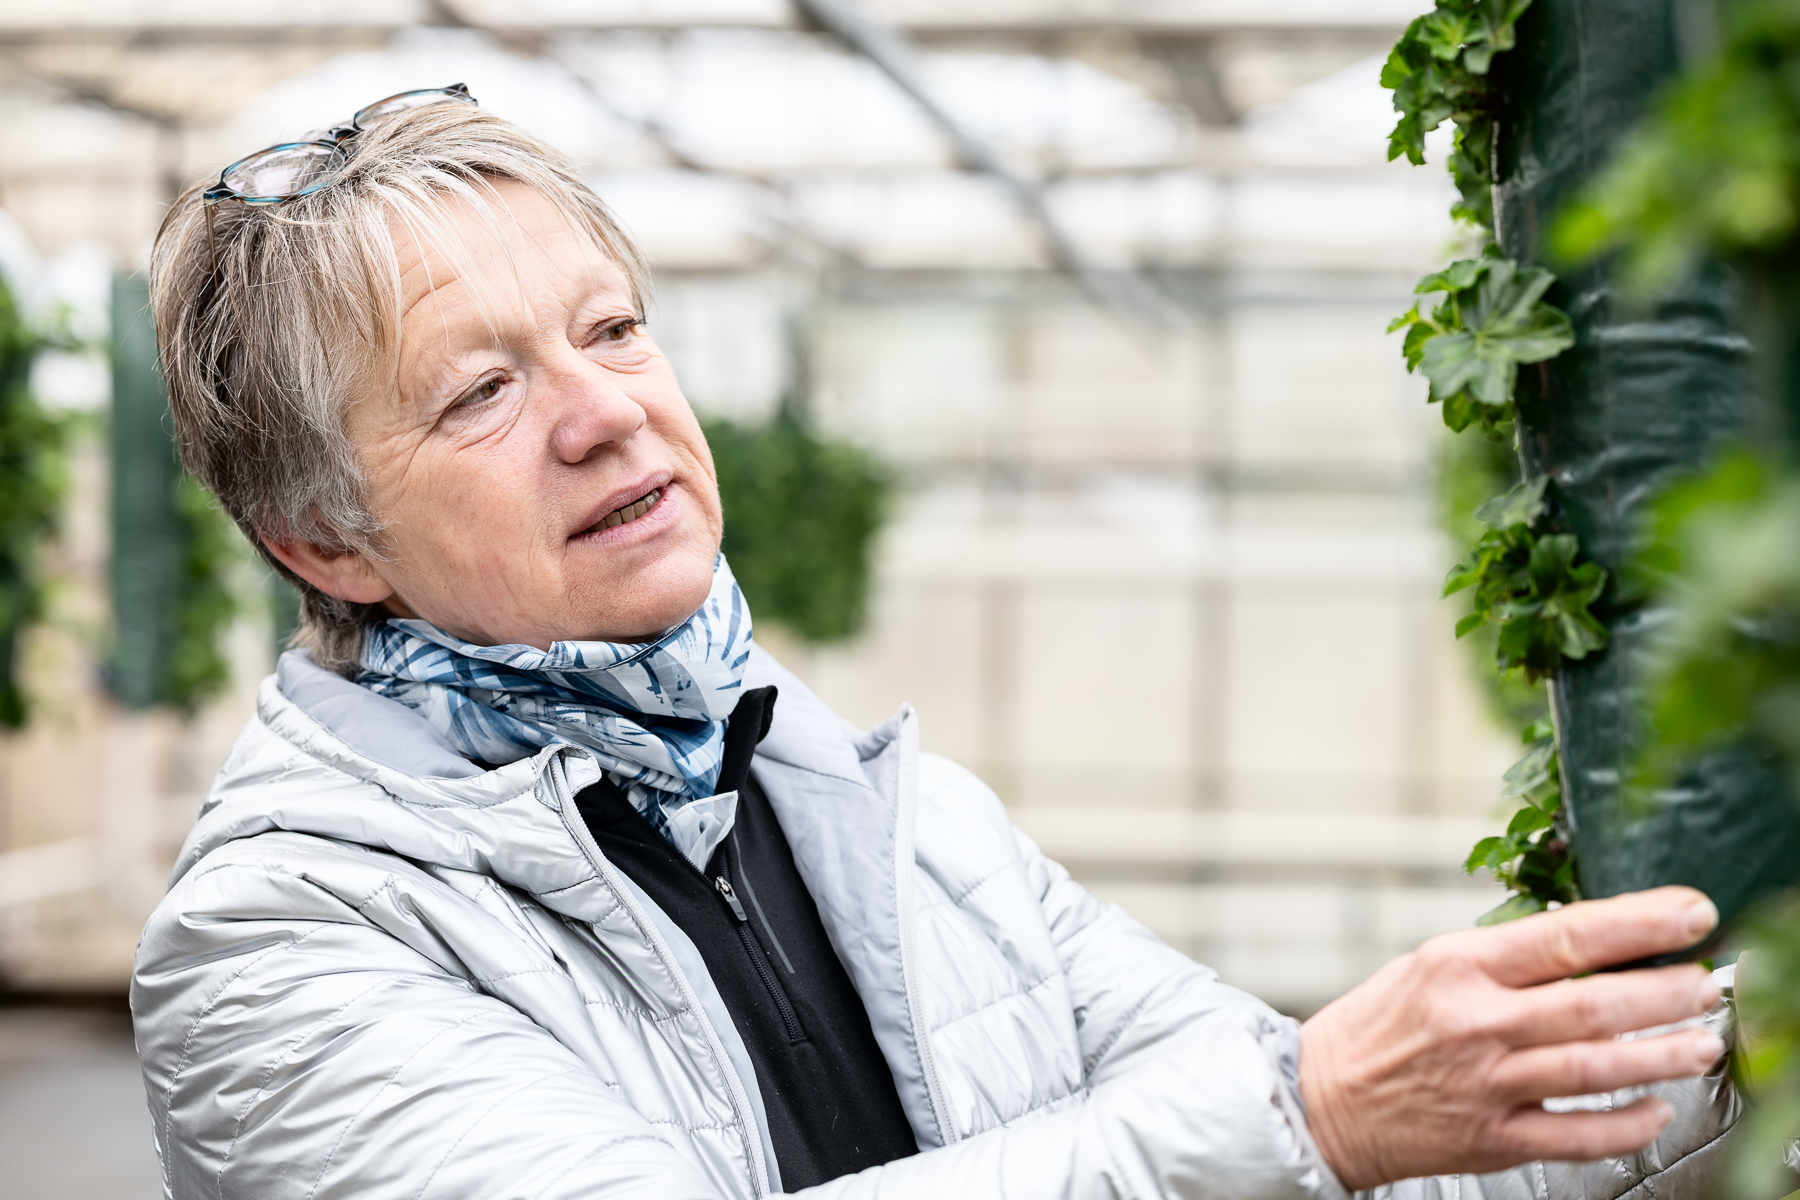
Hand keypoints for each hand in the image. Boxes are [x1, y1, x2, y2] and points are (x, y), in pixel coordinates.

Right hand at [1297, 887, 1724, 1189]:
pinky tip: (1655, 1110)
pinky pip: (1578, 1135)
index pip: (1567, 935)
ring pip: (1596, 1069)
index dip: (1640, 924)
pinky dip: (1627, 1124)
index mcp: (1459, 965)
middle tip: (1707, 985)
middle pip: (1595, 1004)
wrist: (1320, 1099)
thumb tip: (1591, 947)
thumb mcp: (1429, 966)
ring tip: (1701, 1044)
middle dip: (1666, 993)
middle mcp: (1476, 1021)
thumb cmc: (1377, 1027)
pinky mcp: (1492, 1138)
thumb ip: (1504, 960)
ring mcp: (1487, 1083)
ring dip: (1662, 1057)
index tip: (1690, 914)